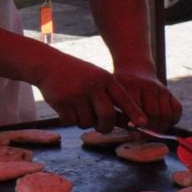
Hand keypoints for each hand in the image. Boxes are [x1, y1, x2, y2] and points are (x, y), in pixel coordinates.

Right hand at [32, 49, 152, 132]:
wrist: (47, 64)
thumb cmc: (77, 75)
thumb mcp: (97, 79)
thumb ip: (110, 97)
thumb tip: (126, 122)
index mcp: (106, 79)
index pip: (124, 98)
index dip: (134, 112)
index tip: (143, 123)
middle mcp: (93, 86)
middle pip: (107, 116)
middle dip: (106, 127)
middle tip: (103, 127)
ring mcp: (77, 94)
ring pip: (87, 122)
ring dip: (84, 122)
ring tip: (78, 109)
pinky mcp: (62, 102)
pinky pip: (71, 122)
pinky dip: (70, 120)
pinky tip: (66, 108)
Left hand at [114, 68, 181, 131]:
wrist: (134, 68)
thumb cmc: (122, 87)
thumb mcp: (115, 94)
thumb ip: (122, 112)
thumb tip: (132, 129)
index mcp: (132, 86)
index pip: (137, 108)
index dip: (136, 123)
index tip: (133, 132)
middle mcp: (149, 86)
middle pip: (154, 114)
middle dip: (149, 129)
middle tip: (141, 137)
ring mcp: (161, 89)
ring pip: (167, 114)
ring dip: (160, 128)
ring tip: (151, 133)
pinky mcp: (170, 93)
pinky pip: (177, 110)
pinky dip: (172, 121)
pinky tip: (162, 124)